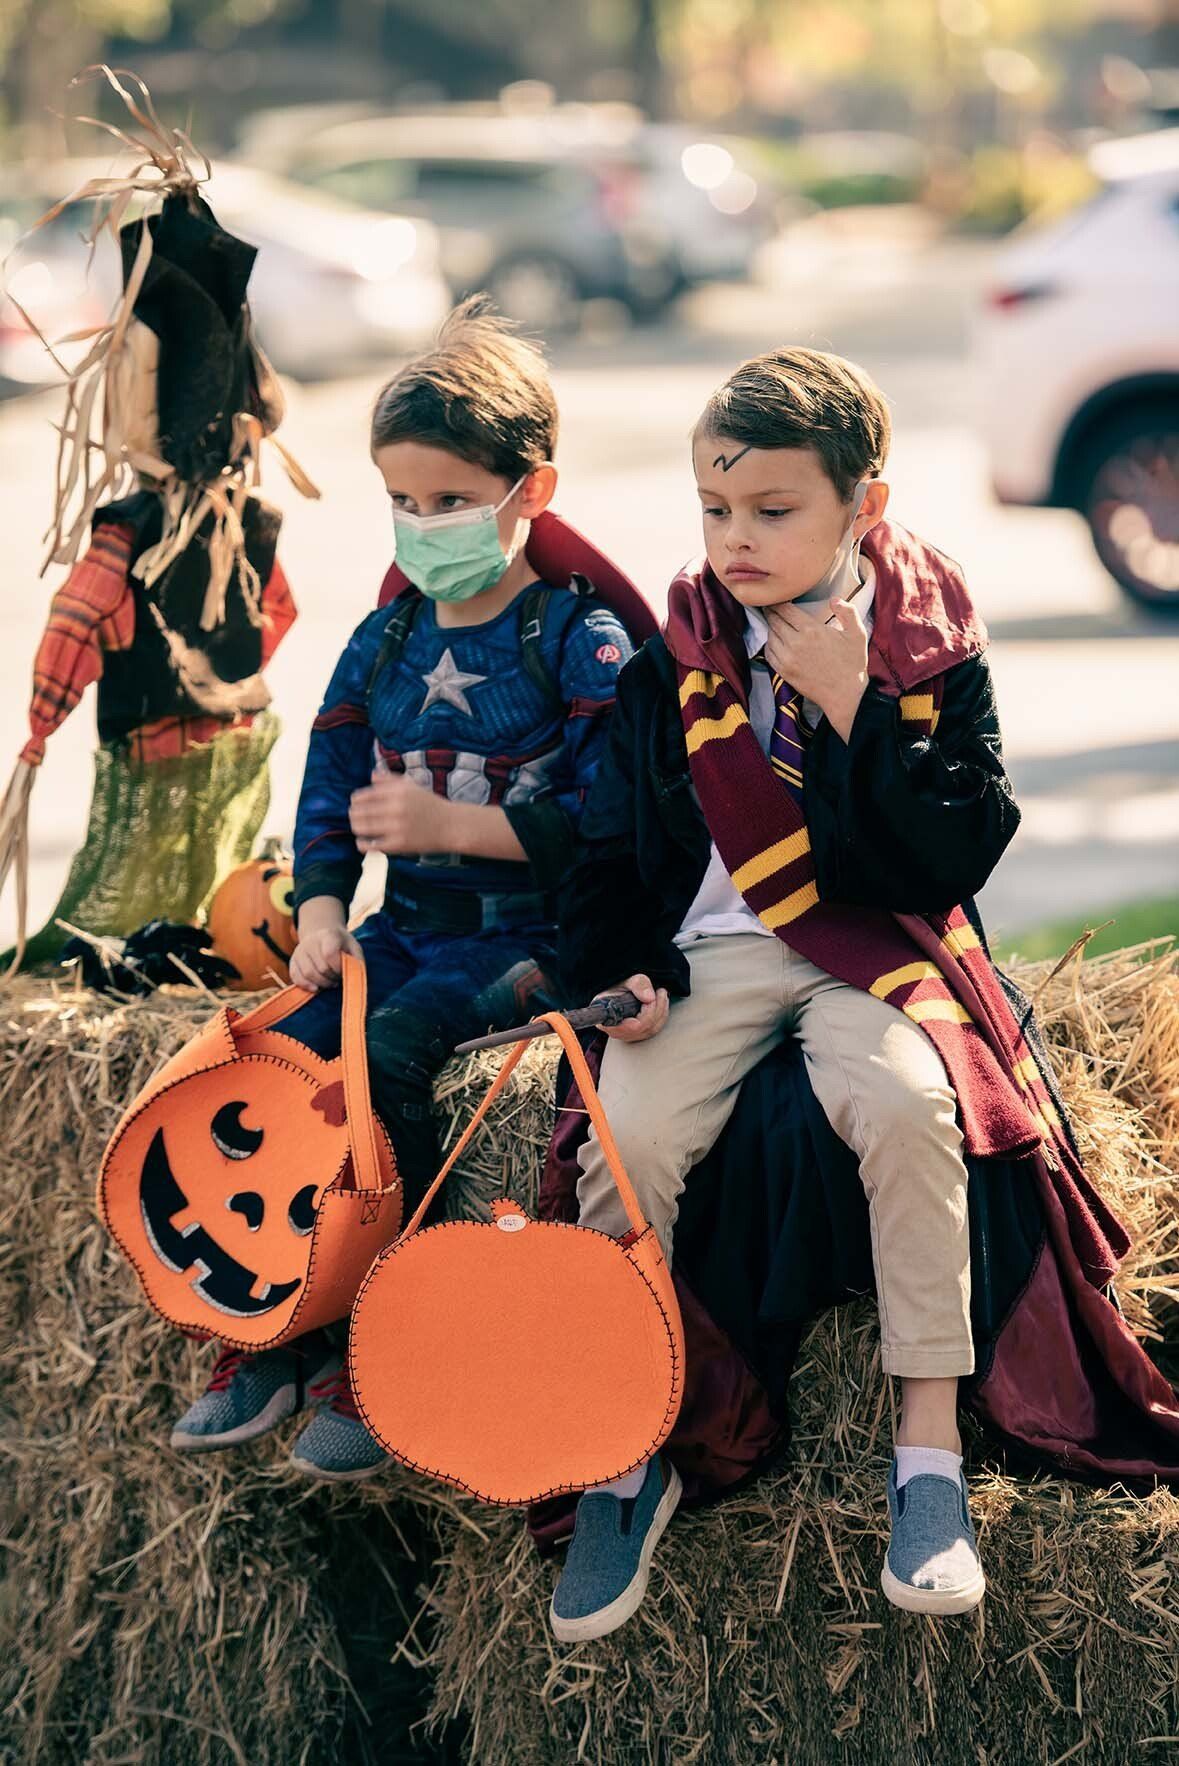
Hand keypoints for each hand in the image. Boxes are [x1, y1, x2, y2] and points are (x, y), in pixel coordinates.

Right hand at [289, 924, 361, 990]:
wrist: (323, 937)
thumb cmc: (342, 946)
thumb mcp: (354, 949)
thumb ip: (356, 962)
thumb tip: (353, 979)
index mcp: (328, 935)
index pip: (330, 954)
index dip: (338, 968)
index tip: (344, 970)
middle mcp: (311, 941)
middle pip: (321, 968)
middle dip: (332, 977)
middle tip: (338, 978)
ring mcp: (299, 951)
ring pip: (308, 974)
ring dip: (322, 983)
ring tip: (330, 981)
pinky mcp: (293, 962)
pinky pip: (296, 978)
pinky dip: (307, 986)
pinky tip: (317, 987)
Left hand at [349, 768, 455, 854]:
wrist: (451, 826)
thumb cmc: (430, 804)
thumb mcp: (412, 786)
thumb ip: (390, 779)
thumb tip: (371, 775)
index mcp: (397, 792)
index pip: (363, 796)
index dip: (356, 801)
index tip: (357, 805)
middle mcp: (396, 808)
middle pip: (359, 811)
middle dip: (354, 814)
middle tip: (355, 817)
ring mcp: (396, 827)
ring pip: (362, 827)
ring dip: (356, 827)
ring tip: (358, 828)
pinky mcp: (399, 844)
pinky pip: (371, 845)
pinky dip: (362, 844)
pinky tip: (363, 842)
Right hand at [595, 973, 668, 1041]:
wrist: (615, 991)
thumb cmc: (616, 987)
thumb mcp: (626, 980)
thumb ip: (638, 984)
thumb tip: (650, 998)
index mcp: (608, 1019)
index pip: (633, 1027)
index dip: (647, 1014)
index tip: (652, 998)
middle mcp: (616, 1031)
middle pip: (644, 1029)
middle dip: (657, 1009)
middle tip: (660, 992)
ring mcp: (626, 1035)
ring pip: (651, 1030)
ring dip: (661, 1011)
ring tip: (662, 995)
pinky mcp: (636, 1035)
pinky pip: (653, 1030)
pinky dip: (661, 1016)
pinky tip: (661, 1004)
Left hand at [763, 597, 868, 741]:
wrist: (845, 695)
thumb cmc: (852, 664)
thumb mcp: (857, 634)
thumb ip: (848, 612)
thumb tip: (834, 599)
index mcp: (811, 630)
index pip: (785, 609)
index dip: (778, 601)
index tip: (776, 598)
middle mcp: (795, 643)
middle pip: (774, 621)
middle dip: (771, 612)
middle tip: (769, 606)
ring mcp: (787, 659)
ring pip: (770, 636)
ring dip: (770, 628)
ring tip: (774, 623)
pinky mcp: (784, 672)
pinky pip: (769, 653)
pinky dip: (769, 645)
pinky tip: (774, 641)